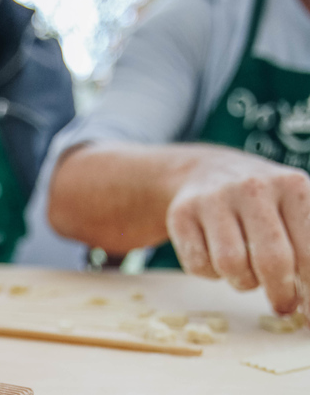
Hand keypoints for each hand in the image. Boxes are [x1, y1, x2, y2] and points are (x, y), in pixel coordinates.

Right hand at [167, 147, 309, 316]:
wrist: (207, 171)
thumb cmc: (264, 204)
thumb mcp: (296, 208)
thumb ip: (309, 247)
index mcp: (291, 186)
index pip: (309, 253)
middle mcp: (251, 187)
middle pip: (271, 261)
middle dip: (280, 294)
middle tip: (282, 307)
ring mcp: (212, 198)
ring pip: (231, 265)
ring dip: (243, 283)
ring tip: (247, 275)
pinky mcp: (181, 213)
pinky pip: (198, 265)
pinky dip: (211, 274)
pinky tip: (218, 261)